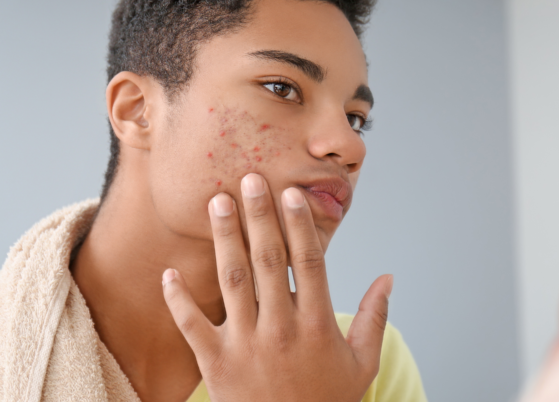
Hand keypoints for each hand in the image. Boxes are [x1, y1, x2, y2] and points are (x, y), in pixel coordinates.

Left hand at [161, 173, 392, 401]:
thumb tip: (389, 278)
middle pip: (268, 260)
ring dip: (225, 238)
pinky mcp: (216, 364)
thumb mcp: (363, 363)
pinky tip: (169, 272)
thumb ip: (375, 318)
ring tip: (217, 203)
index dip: (300, 224)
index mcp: (317, 324)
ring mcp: (246, 345)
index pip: (309, 262)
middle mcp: (281, 328)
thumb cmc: (329, 401)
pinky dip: (178, 299)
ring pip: (232, 280)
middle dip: (259, 216)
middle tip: (249, 179)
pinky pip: (192, 325)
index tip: (290, 194)